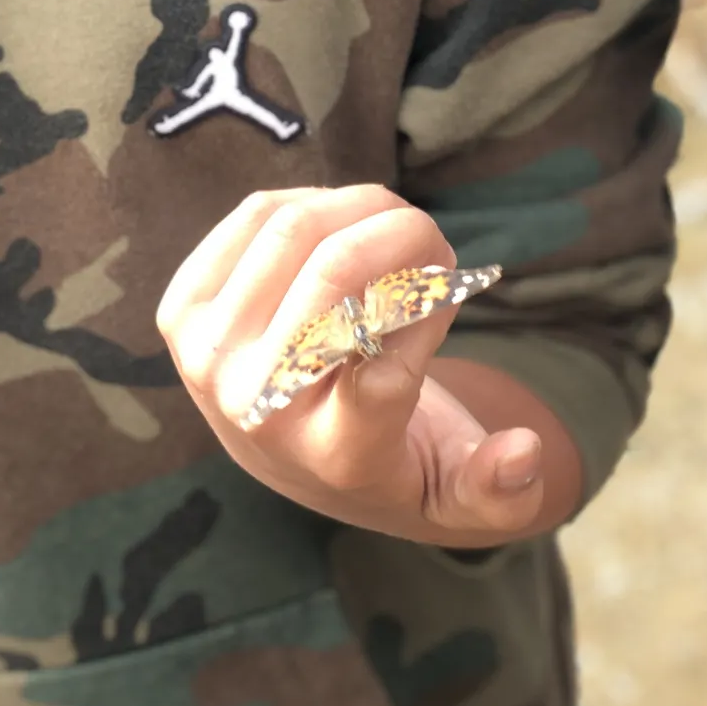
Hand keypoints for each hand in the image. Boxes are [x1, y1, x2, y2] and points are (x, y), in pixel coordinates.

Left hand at [158, 186, 578, 546]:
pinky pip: (257, 217)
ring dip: (364, 210)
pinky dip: (315, 206)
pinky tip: (344, 229)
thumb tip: (524, 452)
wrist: (305, 466)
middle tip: (438, 241)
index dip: (428, 312)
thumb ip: (500, 493)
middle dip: (407, 235)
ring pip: (295, 230)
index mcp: (335, 457)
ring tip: (398, 232)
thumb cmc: (402, 463)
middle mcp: (260, 410)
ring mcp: (209, 357)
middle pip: (333, 275)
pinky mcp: (182, 312)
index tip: (449, 296)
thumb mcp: (462, 499)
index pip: (383, 364)